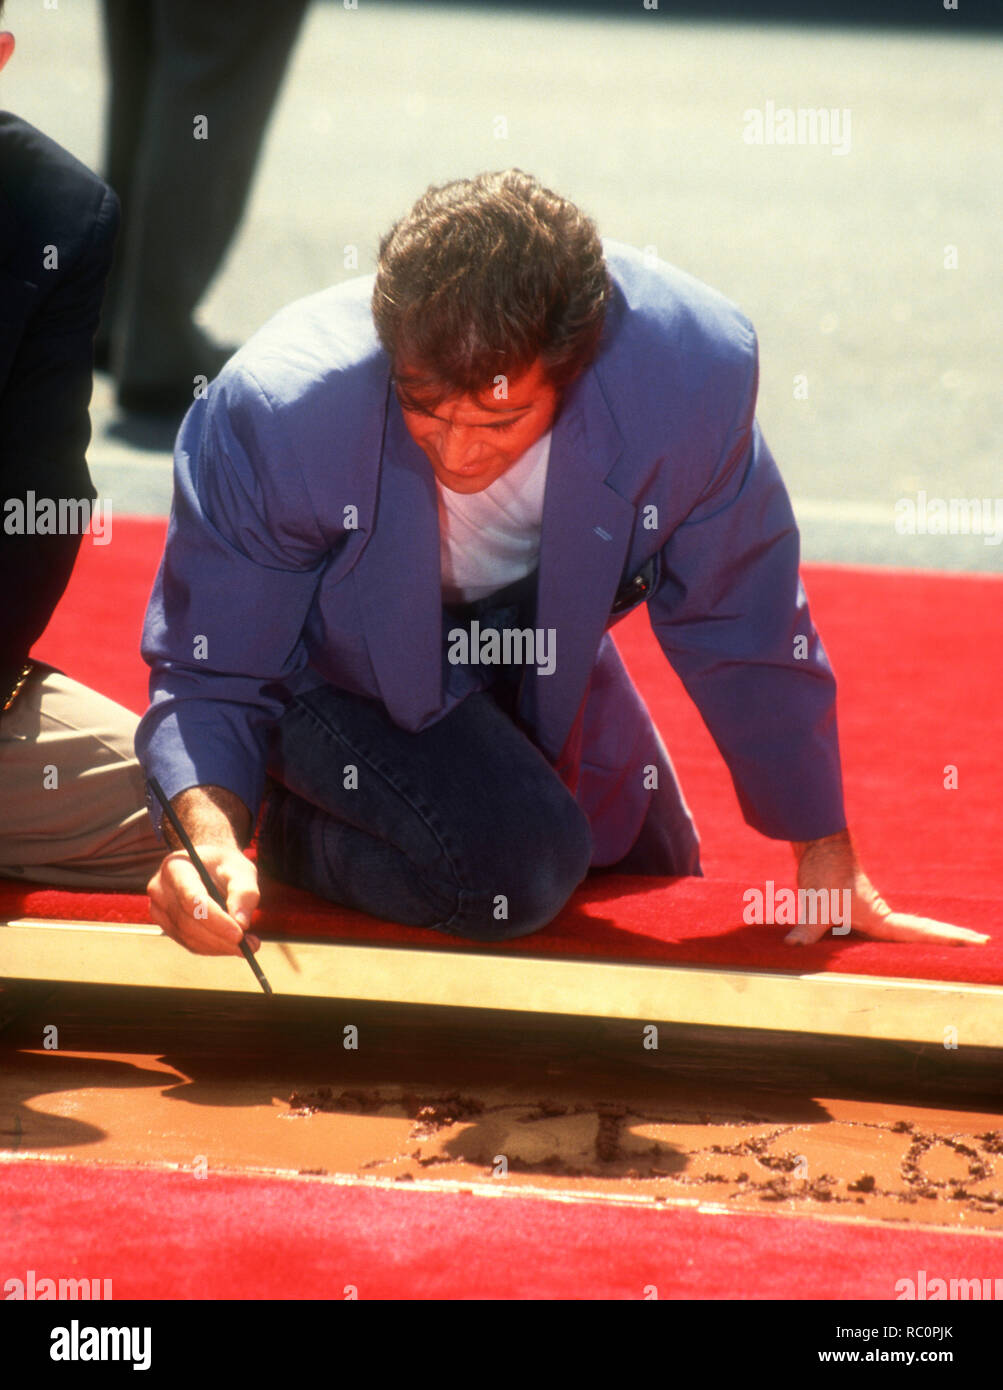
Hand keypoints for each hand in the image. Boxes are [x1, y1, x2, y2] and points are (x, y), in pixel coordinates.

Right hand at [147, 846, 260, 955]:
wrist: (208, 866)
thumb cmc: (226, 866)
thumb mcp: (242, 870)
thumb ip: (245, 893)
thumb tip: (242, 923)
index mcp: (176, 867)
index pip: (191, 899)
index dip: (215, 919)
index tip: (240, 934)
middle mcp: (160, 889)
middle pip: (188, 922)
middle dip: (221, 937)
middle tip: (251, 945)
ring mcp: (159, 909)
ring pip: (189, 937)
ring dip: (220, 946)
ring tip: (249, 944)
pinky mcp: (166, 925)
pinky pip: (189, 943)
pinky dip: (213, 947)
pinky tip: (232, 944)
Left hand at [785, 831, 989, 946]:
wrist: (817, 838)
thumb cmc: (823, 869)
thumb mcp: (816, 905)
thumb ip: (807, 930)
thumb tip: (792, 948)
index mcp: (880, 916)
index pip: (921, 932)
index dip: (949, 939)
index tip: (979, 941)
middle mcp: (880, 912)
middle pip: (922, 928)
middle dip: (950, 936)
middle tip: (982, 941)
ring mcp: (868, 906)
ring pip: (905, 924)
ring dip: (928, 932)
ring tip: (953, 941)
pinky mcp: (855, 900)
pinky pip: (883, 919)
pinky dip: (899, 926)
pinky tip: (895, 933)